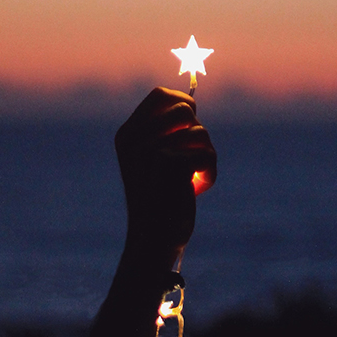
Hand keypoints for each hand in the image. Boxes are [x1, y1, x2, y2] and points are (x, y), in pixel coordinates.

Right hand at [114, 87, 216, 255]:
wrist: (152, 241)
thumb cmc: (159, 201)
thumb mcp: (152, 161)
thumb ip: (166, 131)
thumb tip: (192, 101)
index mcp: (127, 135)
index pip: (159, 95)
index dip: (182, 102)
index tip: (191, 121)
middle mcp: (135, 140)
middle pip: (185, 110)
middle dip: (198, 135)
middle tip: (192, 159)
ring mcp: (151, 151)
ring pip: (201, 133)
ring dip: (206, 156)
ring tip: (192, 179)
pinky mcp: (172, 166)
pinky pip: (208, 155)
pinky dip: (210, 175)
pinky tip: (196, 191)